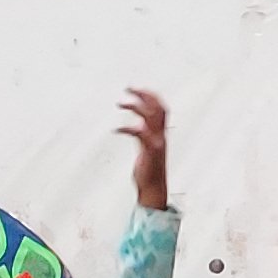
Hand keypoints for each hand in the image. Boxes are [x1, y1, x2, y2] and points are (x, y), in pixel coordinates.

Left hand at [118, 89, 169, 211]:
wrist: (153, 189)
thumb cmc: (148, 171)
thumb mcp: (147, 149)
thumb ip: (144, 136)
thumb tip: (138, 127)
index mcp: (160, 134)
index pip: (161, 108)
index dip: (151, 96)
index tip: (137, 89)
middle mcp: (160, 136)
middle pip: (158, 108)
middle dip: (144, 95)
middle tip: (129, 88)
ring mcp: (156, 143)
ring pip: (150, 116)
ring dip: (135, 106)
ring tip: (120, 103)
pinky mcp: (150, 151)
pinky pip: (139, 133)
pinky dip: (127, 128)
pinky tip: (116, 130)